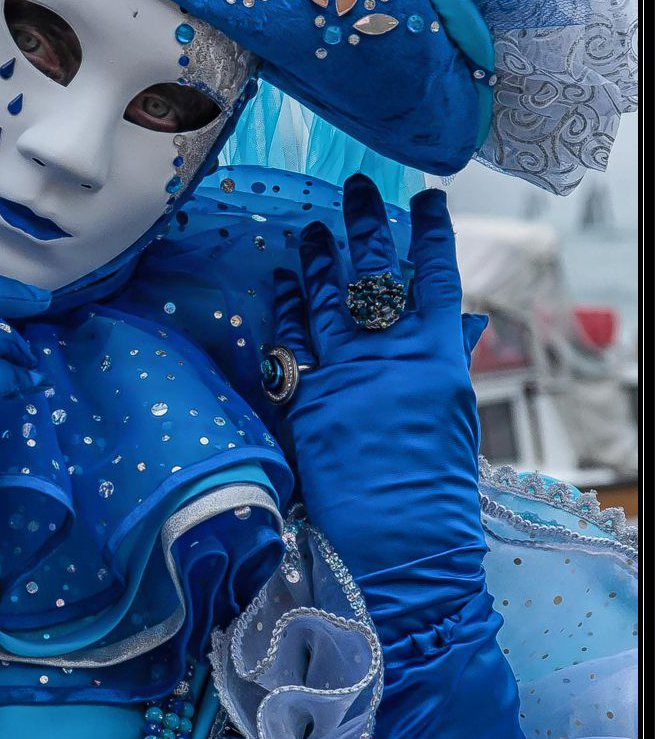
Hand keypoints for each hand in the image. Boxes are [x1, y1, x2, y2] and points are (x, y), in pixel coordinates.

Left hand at [268, 175, 488, 637]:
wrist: (400, 551)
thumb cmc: (435, 495)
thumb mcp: (454, 423)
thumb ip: (446, 365)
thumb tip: (457, 323)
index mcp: (438, 361)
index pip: (436, 280)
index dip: (430, 235)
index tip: (426, 199)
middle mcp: (389, 358)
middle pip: (374, 275)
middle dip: (366, 226)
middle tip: (358, 187)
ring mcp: (344, 376)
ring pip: (328, 299)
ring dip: (320, 258)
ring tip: (315, 226)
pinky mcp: (305, 400)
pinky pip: (292, 341)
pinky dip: (287, 308)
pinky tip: (282, 282)